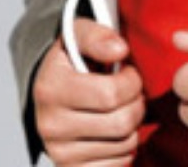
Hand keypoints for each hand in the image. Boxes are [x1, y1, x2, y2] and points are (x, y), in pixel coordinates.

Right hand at [32, 18, 145, 165]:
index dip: (131, 81)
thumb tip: (120, 50)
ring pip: (124, 145)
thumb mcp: (78, 35)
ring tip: (123, 108)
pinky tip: (115, 131)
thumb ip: (98, 35)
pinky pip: (117, 166)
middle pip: (121, 123)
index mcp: (50, 89)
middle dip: (137, 103)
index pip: (111, 94)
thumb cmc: (71, 61)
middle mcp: (50, 125)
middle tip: (132, 92)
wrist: (50, 93)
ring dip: (134, 126)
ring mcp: (59, 153)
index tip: (127, 72)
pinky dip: (125, 149)